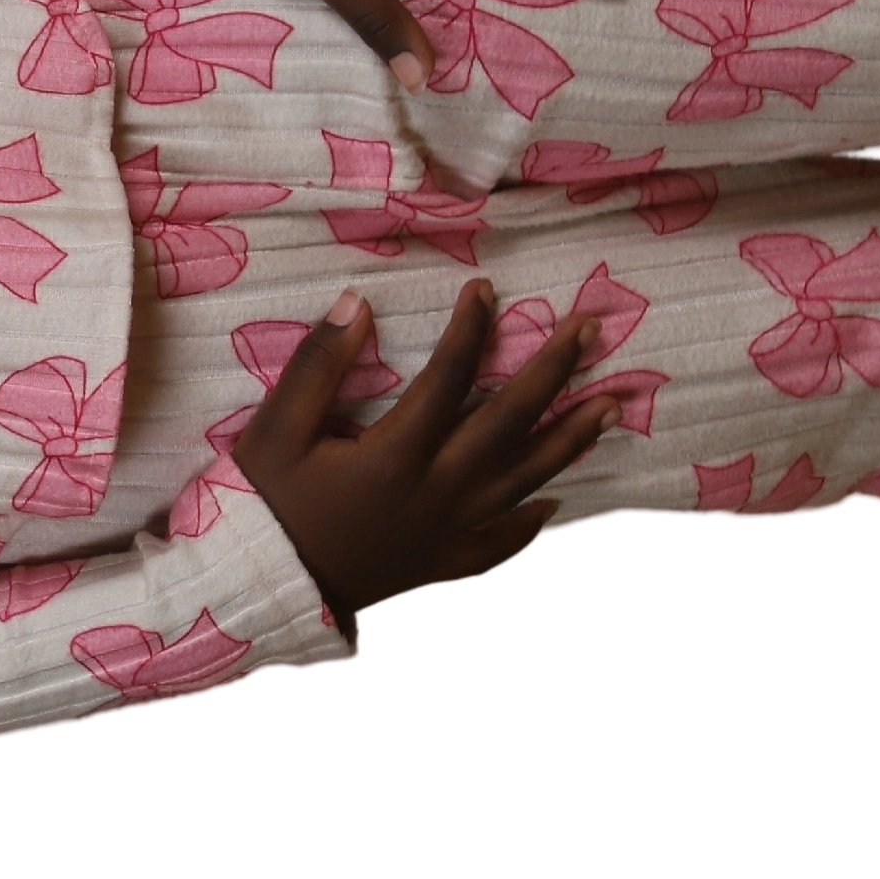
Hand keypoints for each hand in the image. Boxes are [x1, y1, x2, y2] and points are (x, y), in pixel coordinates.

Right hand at [235, 275, 623, 647]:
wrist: (270, 590)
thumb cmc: (267, 505)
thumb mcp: (273, 432)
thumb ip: (316, 366)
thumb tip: (357, 303)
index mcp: (395, 455)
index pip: (449, 376)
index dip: (472, 328)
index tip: (487, 288)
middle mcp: (438, 491)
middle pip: (510, 421)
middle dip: (555, 369)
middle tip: (592, 328)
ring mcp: (451, 531)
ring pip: (526, 477)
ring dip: (572, 437)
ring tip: (612, 405)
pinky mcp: (448, 563)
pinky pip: (506, 540)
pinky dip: (534, 520)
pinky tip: (556, 499)